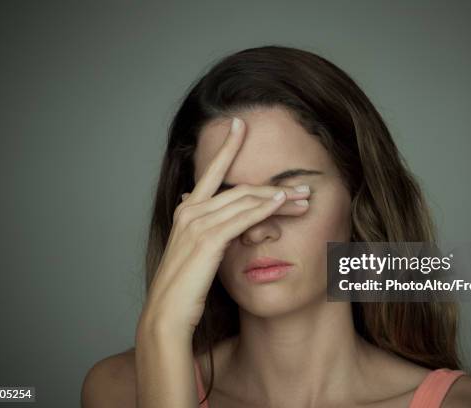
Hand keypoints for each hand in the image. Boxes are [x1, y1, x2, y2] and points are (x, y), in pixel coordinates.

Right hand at [137, 117, 310, 340]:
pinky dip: (265, 207)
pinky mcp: (207, 239)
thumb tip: (228, 225)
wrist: (166, 314)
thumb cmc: (184, 288)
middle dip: (273, 186)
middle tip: (302, 187)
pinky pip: (243, 217)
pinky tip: (282, 202)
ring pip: (245, 200)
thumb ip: (211, 233)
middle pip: (239, 189)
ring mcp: (196, 223)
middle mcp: (189, 210)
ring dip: (279, 198)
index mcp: (186, 211)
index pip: (211, 173)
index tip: (240, 125)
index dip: (226, 147)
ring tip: (304, 198)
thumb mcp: (197, 254)